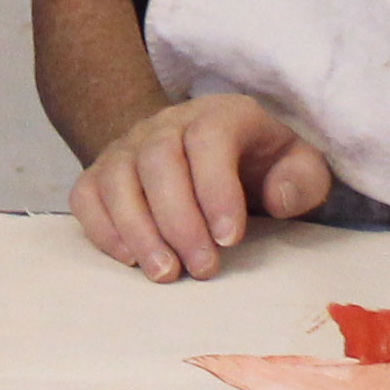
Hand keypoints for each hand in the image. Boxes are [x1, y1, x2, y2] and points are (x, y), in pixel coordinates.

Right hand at [72, 93, 329, 280]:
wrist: (208, 153)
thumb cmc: (259, 167)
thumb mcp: (298, 167)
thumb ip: (302, 180)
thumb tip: (277, 199)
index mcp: (220, 115)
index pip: (209, 139)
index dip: (216, 189)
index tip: (229, 240)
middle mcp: (168, 124)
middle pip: (157, 159)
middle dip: (178, 220)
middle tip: (202, 269)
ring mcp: (129, 146)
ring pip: (117, 177)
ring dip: (138, 230)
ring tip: (165, 273)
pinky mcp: (102, 171)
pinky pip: (87, 194)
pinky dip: (102, 228)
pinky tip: (130, 260)